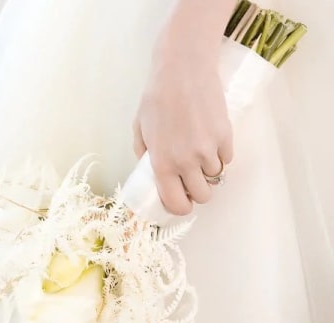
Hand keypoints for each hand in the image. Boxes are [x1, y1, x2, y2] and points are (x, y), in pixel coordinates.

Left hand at [133, 45, 233, 215]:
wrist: (183, 69)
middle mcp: (186, 162)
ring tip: (200, 154)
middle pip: (203, 196)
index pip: (177, 203)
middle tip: (193, 181)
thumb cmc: (156, 97)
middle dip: (198, 192)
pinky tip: (211, 142)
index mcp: (162, 164)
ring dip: (209, 171)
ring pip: (216, 176)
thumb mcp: (140, 130)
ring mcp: (208, 149)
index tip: (182, 203)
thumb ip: (144, 155)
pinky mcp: (225, 135)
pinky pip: (227, 158)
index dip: (181, 207)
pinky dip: (221, 155)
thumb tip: (153, 172)